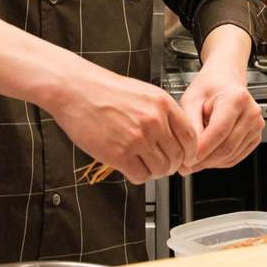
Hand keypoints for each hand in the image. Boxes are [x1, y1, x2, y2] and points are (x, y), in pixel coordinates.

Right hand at [48, 67, 196, 184]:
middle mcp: (154, 121)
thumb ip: (162, 113)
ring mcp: (137, 138)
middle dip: (170, 165)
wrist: (76, 90)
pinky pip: (141, 176)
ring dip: (153, 171)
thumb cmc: (105, 90)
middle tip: (160, 164)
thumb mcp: (143, 93)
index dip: (189, 153)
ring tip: (142, 164)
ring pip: (160, 170)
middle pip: (177, 157)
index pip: (190, 137)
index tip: (185, 159)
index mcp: (162, 104)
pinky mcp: (120, 154)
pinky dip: (138, 176)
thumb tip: (176, 137)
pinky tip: (129, 166)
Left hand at [180, 64, 263, 173]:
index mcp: (236, 98)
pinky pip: (236, 157)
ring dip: (210, 163)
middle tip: (186, 164)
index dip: (202, 149)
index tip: (186, 158)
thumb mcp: (191, 100)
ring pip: (231, 156)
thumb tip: (190, 153)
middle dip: (204, 160)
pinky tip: (207, 156)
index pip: (219, 131)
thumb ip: (191, 126)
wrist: (223, 81)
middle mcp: (251, 112)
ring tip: (193, 160)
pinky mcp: (255, 137)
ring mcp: (256, 126)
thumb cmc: (208, 88)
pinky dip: (220, 161)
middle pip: (227, 147)